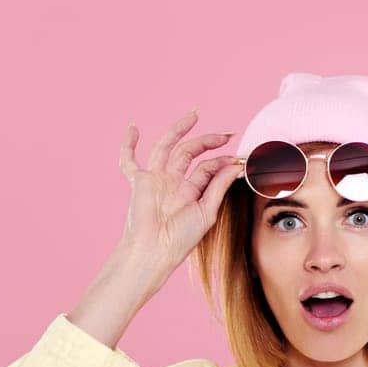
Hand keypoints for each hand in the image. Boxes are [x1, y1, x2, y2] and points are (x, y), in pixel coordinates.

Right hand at [115, 108, 241, 278]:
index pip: (207, 167)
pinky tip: (133, 128)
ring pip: (167, 147)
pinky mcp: (140, 182)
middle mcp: (173, 183)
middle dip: (208, 140)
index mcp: (190, 192)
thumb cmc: (181, 239)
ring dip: (179, 129)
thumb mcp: (207, 211)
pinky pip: (129, 161)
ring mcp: (156, 180)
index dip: (223, 161)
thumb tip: (235, 165)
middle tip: (227, 134)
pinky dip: (128, 145)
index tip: (239, 159)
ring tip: (194, 115)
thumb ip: (218, 186)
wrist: (155, 251)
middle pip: (190, 152)